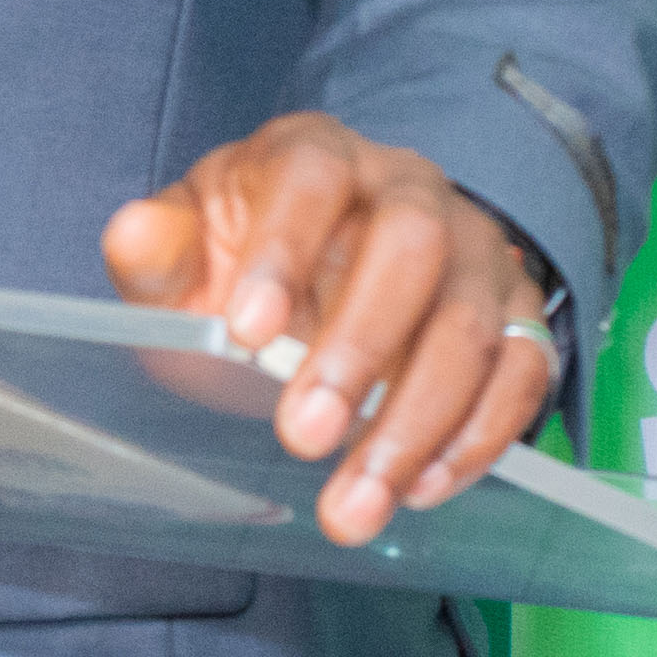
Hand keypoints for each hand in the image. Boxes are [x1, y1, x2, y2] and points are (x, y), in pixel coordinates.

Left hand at [99, 113, 551, 546]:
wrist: (310, 290)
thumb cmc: (237, 269)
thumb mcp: (182, 259)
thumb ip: (155, 251)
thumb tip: (133, 233)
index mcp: (315, 156)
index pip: (311, 179)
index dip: (283, 251)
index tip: (245, 333)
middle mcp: (407, 188)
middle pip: (412, 247)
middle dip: (360, 348)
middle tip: (301, 436)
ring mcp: (474, 249)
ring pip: (471, 323)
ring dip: (417, 420)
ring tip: (357, 501)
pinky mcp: (514, 314)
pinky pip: (522, 370)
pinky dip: (479, 435)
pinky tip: (421, 487)